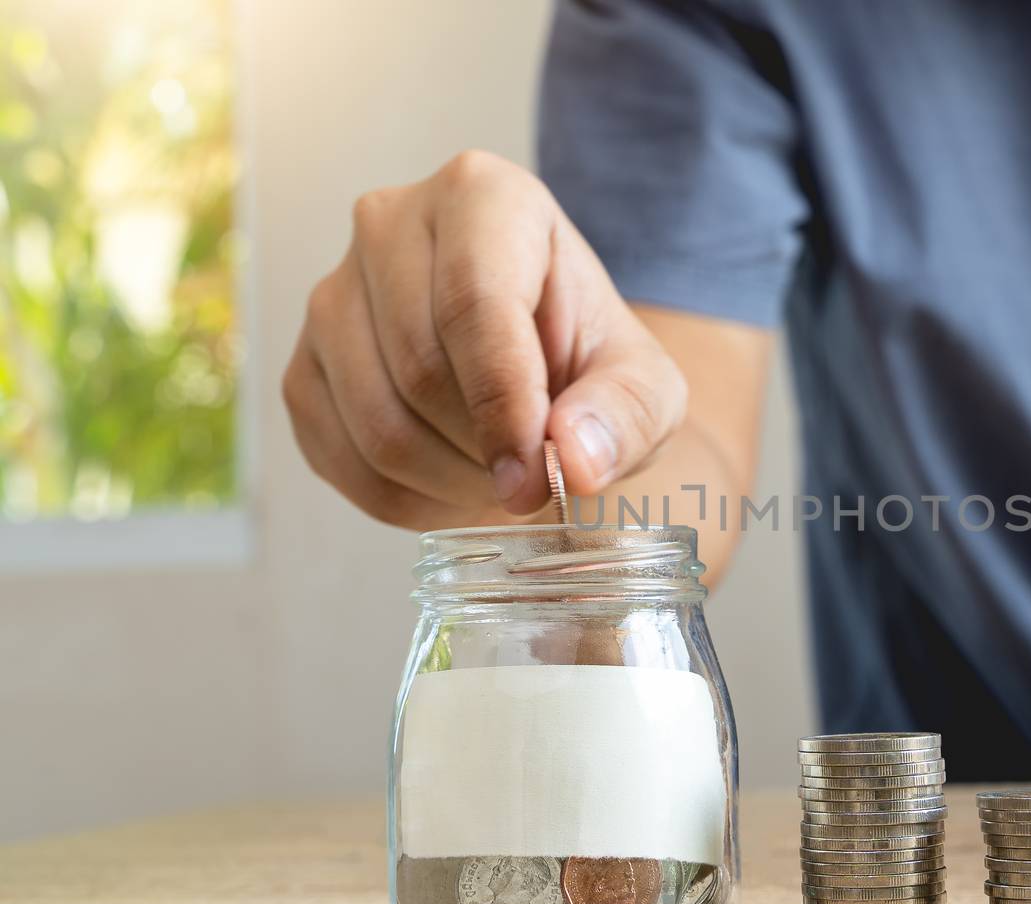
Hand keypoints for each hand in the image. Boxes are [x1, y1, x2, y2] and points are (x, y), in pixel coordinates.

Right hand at [283, 150, 686, 528]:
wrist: (537, 374)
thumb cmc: (588, 362)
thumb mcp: (645, 386)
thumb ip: (627, 414)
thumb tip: (574, 457)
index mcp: (482, 196)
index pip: (474, 304)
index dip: (505, 406)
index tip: (535, 480)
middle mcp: (388, 224)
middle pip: (420, 370)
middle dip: (485, 452)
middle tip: (531, 480)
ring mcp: (332, 294)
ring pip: (375, 422)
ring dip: (447, 483)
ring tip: (497, 480)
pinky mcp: (303, 365)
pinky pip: (338, 458)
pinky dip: (404, 499)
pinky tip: (451, 486)